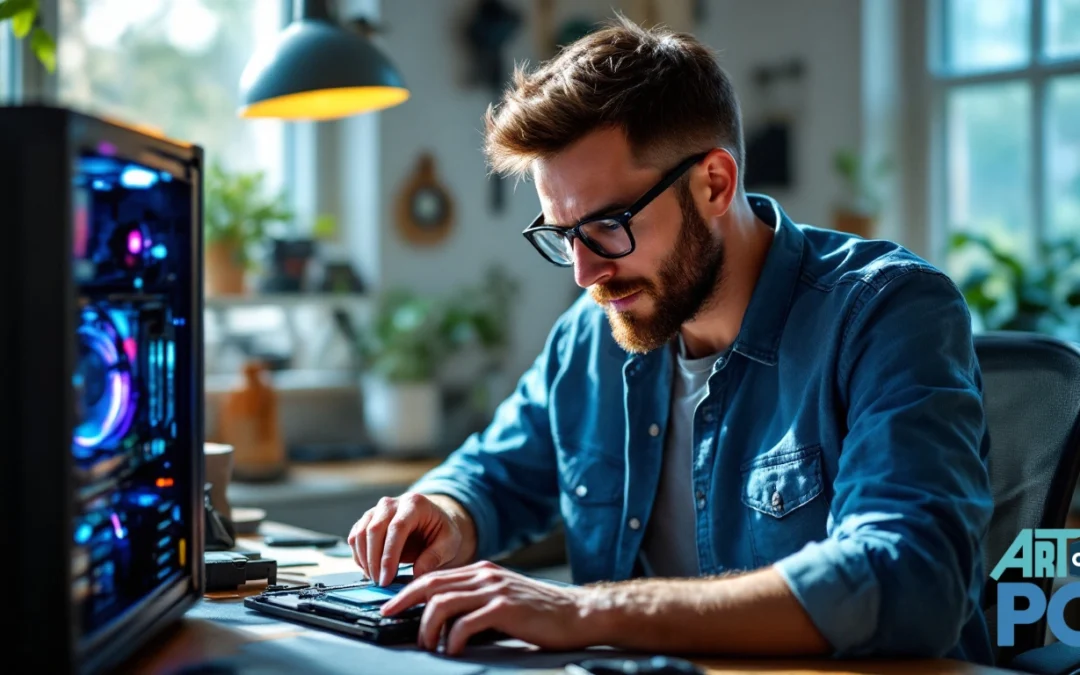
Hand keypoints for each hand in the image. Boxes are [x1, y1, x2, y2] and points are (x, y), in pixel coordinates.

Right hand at [347, 493, 471, 584]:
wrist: (432, 521)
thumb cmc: (441, 531)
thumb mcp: (449, 542)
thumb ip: (435, 556)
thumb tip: (416, 574)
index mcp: (415, 504)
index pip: (397, 528)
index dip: (389, 555)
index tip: (387, 578)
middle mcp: (392, 503)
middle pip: (374, 530)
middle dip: (374, 561)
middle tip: (380, 583)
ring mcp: (376, 510)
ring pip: (360, 534)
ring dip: (365, 560)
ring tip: (376, 579)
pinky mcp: (366, 520)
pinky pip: (355, 538)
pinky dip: (359, 556)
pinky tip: (370, 570)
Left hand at [379, 560, 599, 655]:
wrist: (577, 613)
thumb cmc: (541, 611)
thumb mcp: (503, 596)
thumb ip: (476, 599)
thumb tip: (442, 615)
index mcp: (483, 571)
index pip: (435, 576)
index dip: (408, 590)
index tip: (390, 604)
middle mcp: (485, 576)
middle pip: (432, 584)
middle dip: (405, 603)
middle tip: (391, 620)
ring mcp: (495, 590)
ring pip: (443, 602)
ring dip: (428, 626)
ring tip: (428, 644)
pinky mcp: (505, 608)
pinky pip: (466, 623)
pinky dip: (452, 639)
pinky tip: (453, 650)